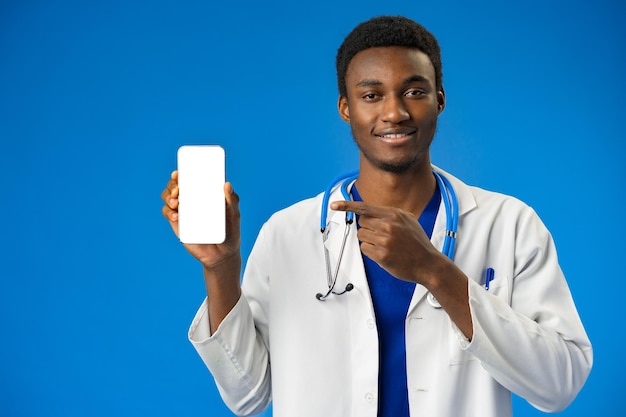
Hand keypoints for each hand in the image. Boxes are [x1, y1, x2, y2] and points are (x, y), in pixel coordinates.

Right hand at [161, 170, 240, 269]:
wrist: (222, 255)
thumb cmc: (230, 233)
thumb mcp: (234, 215)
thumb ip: (232, 201)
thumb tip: (227, 184)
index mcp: (203, 195)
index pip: (190, 180)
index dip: (181, 175)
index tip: (178, 172)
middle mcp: (191, 201)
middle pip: (175, 187)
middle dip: (172, 185)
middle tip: (178, 190)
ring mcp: (184, 213)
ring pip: (168, 198)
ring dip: (167, 196)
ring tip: (176, 202)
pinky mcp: (179, 225)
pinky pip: (168, 214)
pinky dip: (168, 212)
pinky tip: (176, 216)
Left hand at [330, 200, 446, 285]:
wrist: (428, 263)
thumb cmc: (417, 243)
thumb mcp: (408, 220)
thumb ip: (390, 214)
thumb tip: (369, 211)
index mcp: (394, 214)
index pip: (365, 207)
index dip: (347, 206)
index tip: (334, 205)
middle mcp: (388, 225)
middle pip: (362, 222)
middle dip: (368, 229)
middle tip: (381, 236)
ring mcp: (385, 240)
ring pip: (362, 236)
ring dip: (370, 241)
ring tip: (386, 246)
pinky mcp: (381, 255)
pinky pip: (364, 249)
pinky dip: (371, 252)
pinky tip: (384, 254)